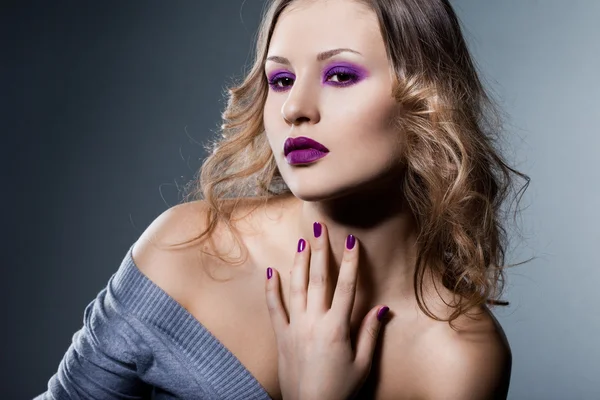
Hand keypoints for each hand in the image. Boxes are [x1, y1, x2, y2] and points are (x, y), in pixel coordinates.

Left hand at [265, 222, 389, 399]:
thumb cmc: (339, 390)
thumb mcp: (362, 364)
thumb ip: (370, 333)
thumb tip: (382, 308)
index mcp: (337, 328)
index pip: (347, 287)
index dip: (350, 262)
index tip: (351, 241)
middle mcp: (314, 322)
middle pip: (319, 279)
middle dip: (320, 251)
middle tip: (320, 228)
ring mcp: (295, 328)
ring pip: (296, 287)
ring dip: (299, 263)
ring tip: (302, 242)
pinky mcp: (281, 337)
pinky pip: (274, 308)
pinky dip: (272, 288)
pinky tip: (272, 271)